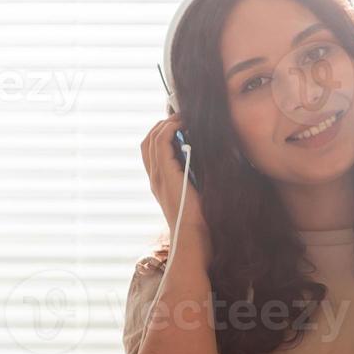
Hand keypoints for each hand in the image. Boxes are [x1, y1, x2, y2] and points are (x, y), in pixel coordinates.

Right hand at [140, 112, 208, 238]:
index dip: (161, 133)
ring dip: (167, 123)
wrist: (193, 235)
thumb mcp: (196, 193)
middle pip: (147, 140)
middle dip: (162, 124)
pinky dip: (170, 128)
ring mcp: (157, 175)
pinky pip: (161, 142)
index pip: (150, 150)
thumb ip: (194, 177)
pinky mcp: (166, 173)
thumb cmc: (198, 220)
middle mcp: (154, 177)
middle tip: (181, 118)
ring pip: (152, 138)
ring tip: (183, 118)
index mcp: (160, 182)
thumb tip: (206, 160)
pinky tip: (183, 125)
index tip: (180, 126)